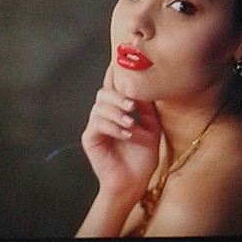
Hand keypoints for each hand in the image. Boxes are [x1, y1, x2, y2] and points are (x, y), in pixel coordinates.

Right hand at [81, 63, 160, 203]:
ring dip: (117, 113)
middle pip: (104, 93)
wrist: (134, 182)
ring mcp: (96, 126)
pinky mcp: (90, 138)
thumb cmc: (143, 155)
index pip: (113, 86)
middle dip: (118, 96)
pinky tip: (126, 134)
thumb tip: (143, 86)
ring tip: (131, 124)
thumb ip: (146, 107)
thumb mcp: (151, 126)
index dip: (113, 72)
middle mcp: (104, 114)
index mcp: (118, 109)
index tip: (118, 59)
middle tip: (132, 106)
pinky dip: (112, 127)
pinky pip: (97, 124)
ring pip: (99, 107)